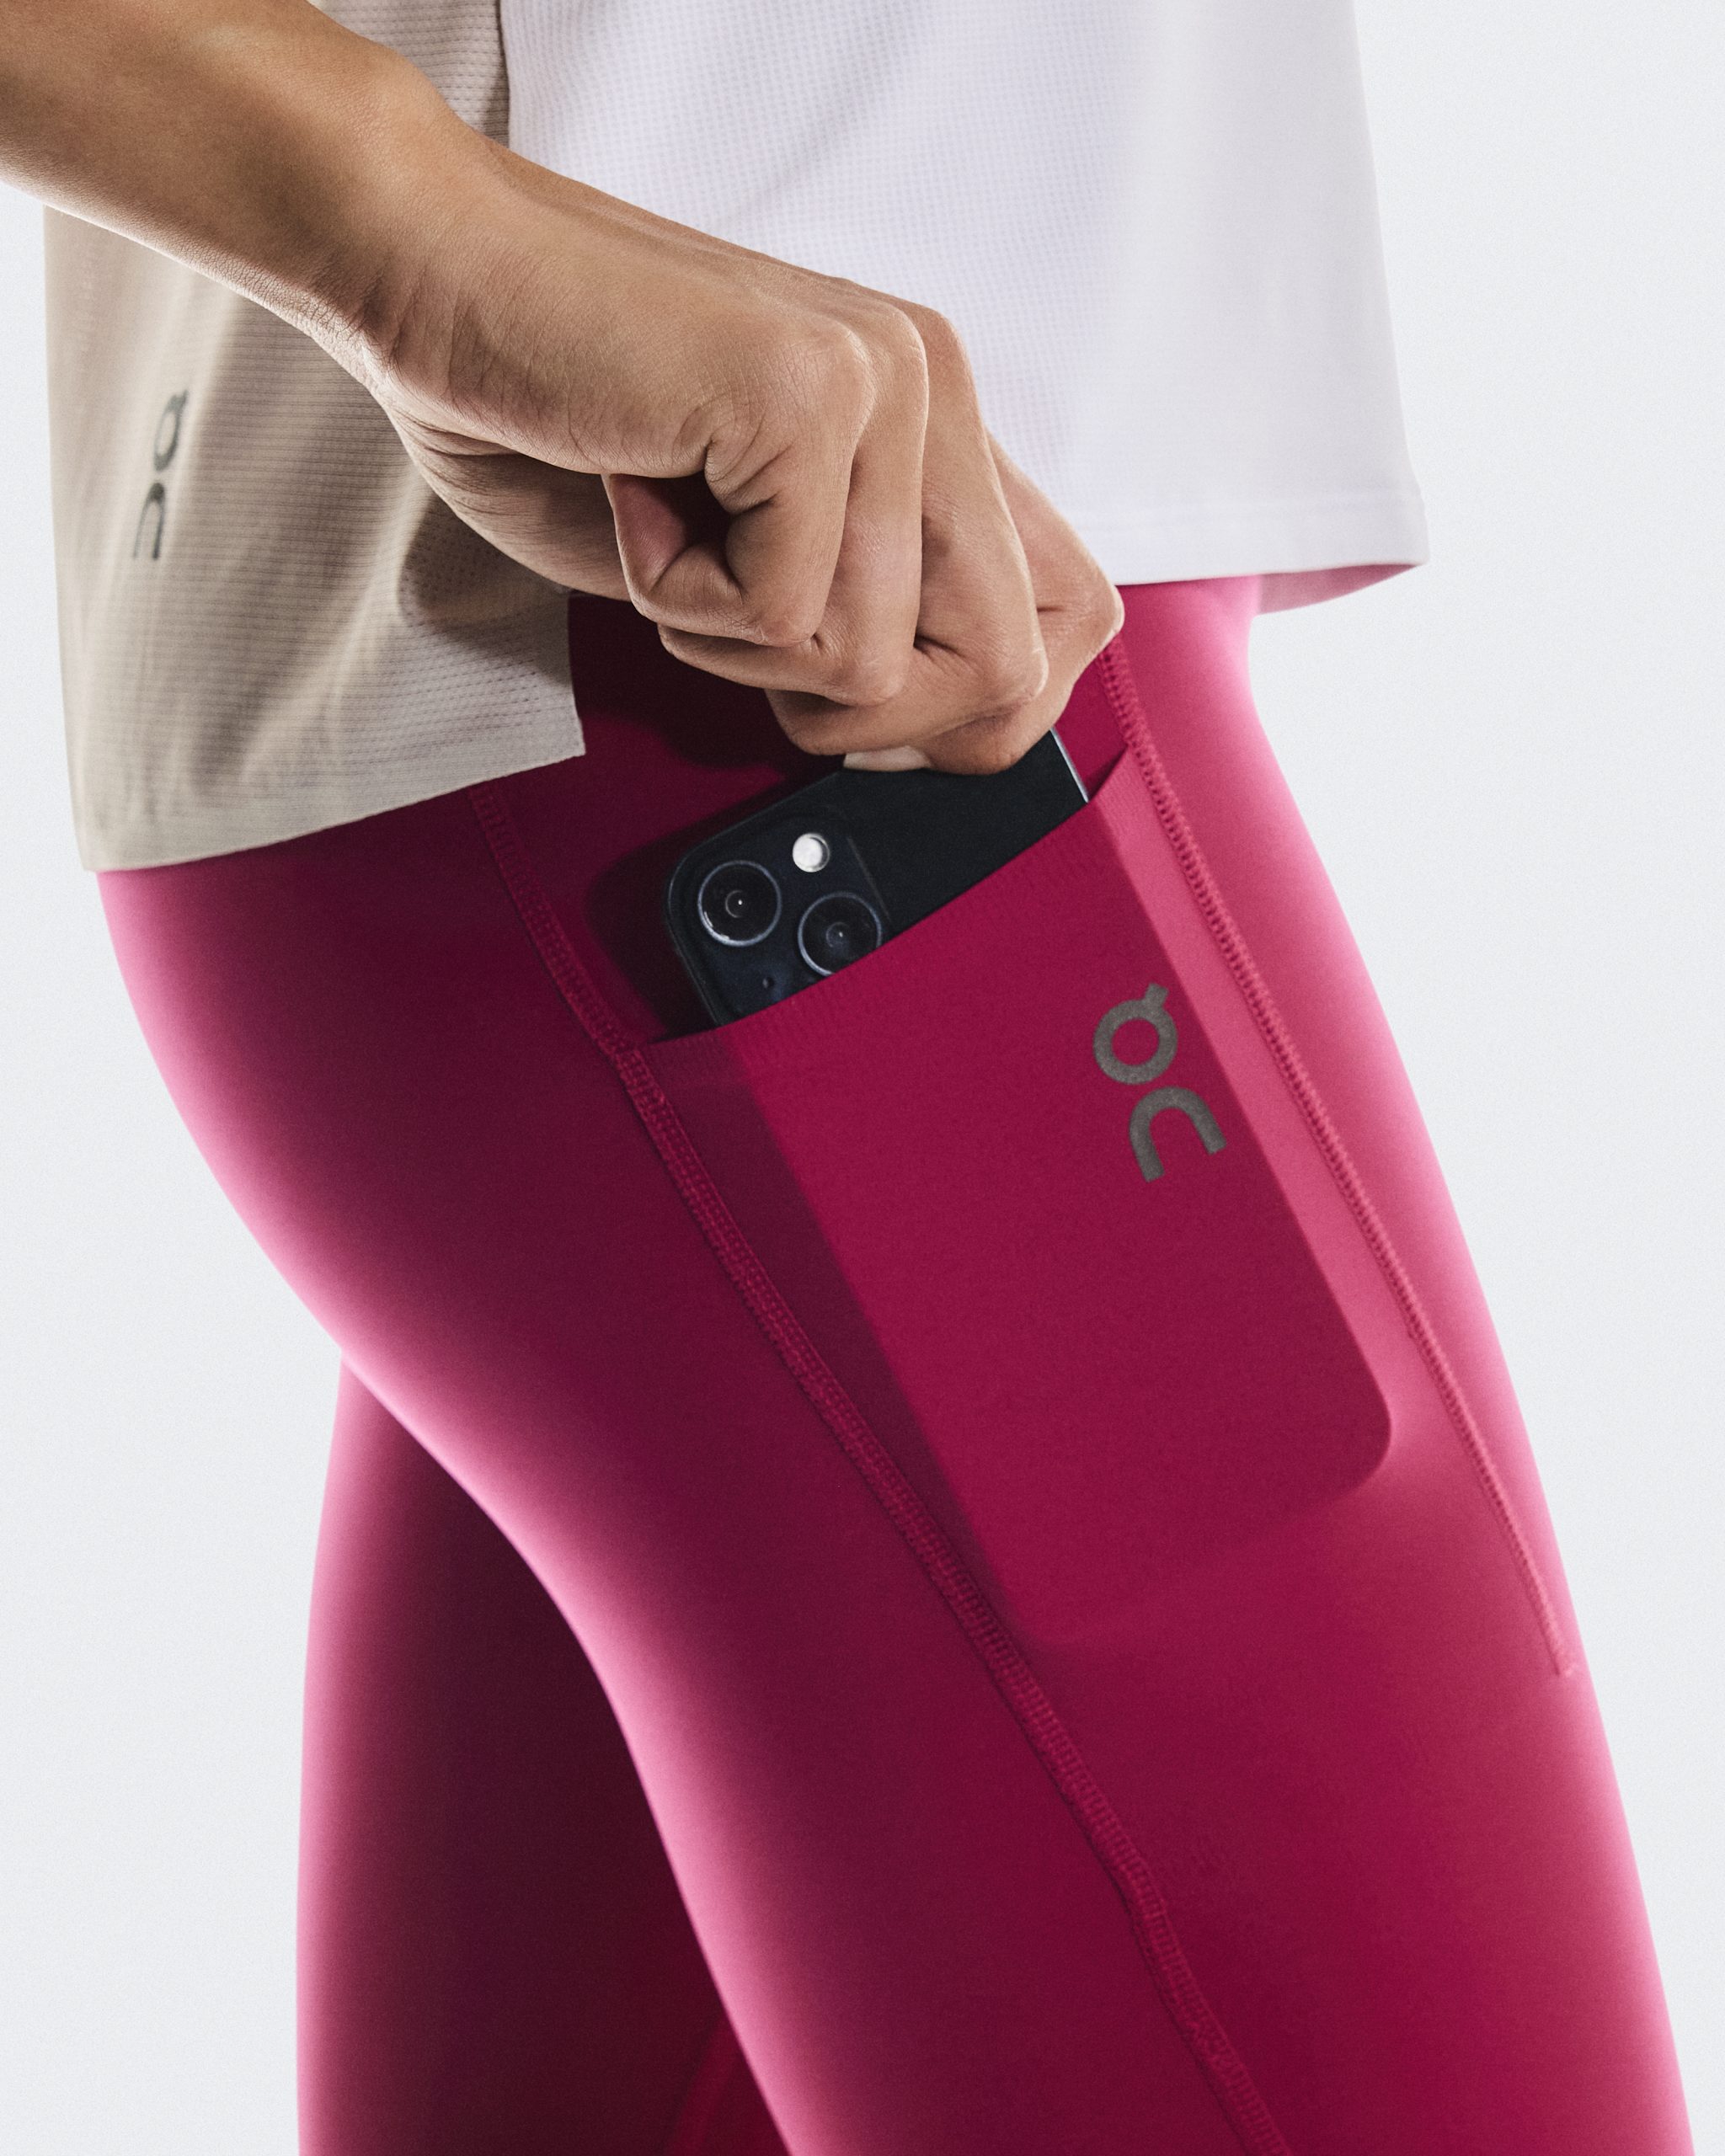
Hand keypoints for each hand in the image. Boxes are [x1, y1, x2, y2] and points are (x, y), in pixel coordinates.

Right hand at [347, 129, 1122, 771]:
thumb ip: (852, 607)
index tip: (860, 707)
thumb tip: (936, 732)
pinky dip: (680, 603)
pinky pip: (784, 618)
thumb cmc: (553, 406)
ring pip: (875, 662)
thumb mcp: (737, 544)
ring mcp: (882, 386)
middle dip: (865, 719)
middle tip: (745, 628)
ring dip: (735, 645)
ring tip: (669, 529)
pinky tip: (637, 495)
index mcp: (930, 421)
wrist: (428, 271)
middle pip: (1011, 673)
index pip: (1073, 618)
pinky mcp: (808, 400)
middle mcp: (930, 390)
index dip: (978, 712)